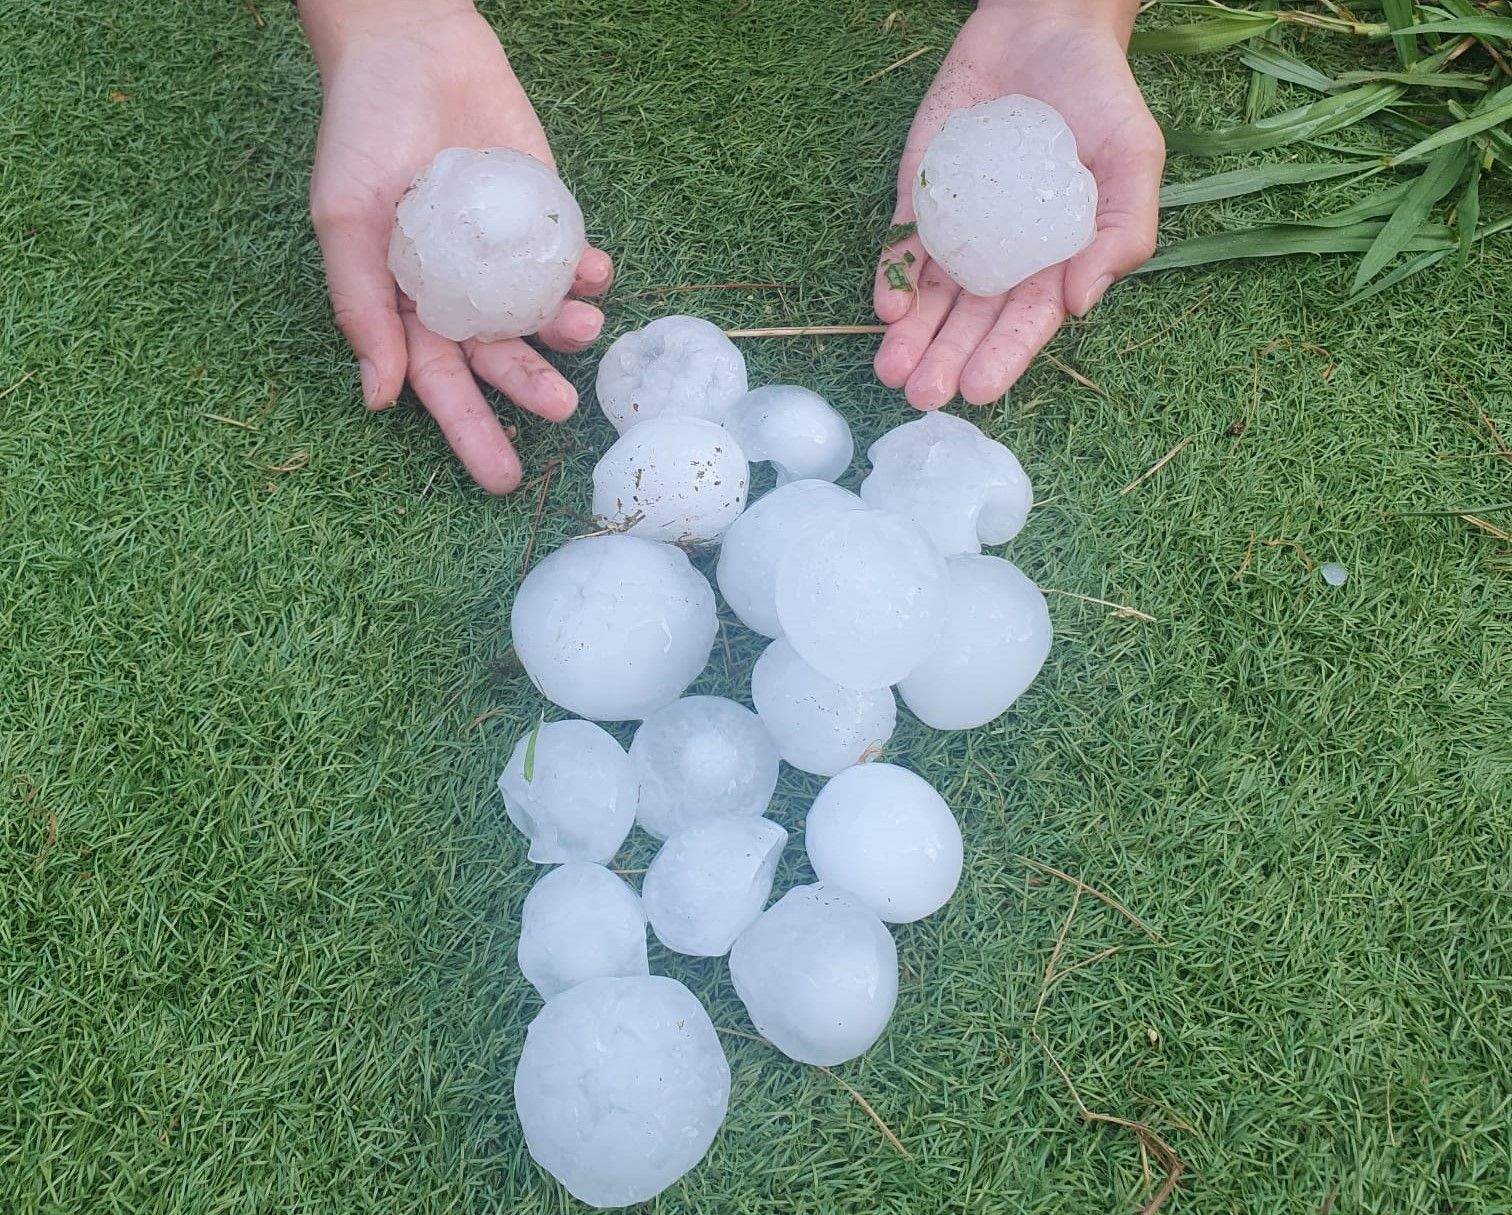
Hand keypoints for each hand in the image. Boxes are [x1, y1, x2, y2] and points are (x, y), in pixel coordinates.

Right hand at [302, 0, 612, 492]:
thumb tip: (377, 397)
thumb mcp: (345, 221)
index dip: (470, 431)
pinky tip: (595, 275)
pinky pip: (572, 263)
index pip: (442, 384)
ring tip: (582, 330)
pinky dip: (588, 275)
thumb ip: (362, 306)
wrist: (410, 48)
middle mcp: (462, 293)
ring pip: (543, 318)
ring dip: (566, 332)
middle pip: (501, 362)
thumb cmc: (361, 133)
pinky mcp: (544, 221)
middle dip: (531, 392)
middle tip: (563, 413)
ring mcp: (507, 259)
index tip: (501, 478)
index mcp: (409, 305)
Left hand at [873, 0, 1162, 409]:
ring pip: (928, 297)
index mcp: (1055, 261)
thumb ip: (1123, 232)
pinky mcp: (923, 198)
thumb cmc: (1102, 99)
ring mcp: (959, 230)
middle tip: (923, 396)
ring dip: (909, 336)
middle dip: (945, 360)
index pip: (1025, 322)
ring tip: (891, 372)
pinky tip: (884, 306)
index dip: (1003, 356)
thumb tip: (1081, 303)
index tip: (979, 388)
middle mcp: (1002, 258)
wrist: (1046, 29)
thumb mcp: (1134, 159)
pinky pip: (902, 247)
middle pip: (969, 321)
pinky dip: (890, 277)